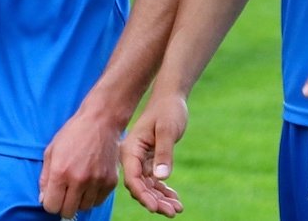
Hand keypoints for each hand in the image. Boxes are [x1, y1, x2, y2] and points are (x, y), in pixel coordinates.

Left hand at [38, 107, 119, 218]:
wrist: (102, 120)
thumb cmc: (74, 132)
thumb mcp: (52, 149)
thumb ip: (45, 177)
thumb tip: (43, 199)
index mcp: (60, 172)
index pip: (51, 207)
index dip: (50, 202)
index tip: (54, 194)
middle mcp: (78, 180)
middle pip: (68, 211)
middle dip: (64, 203)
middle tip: (67, 190)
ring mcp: (96, 181)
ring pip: (84, 208)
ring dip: (80, 200)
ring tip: (80, 183)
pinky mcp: (110, 181)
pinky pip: (98, 201)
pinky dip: (93, 196)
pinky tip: (91, 181)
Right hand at [120, 93, 187, 216]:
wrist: (171, 98)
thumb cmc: (168, 109)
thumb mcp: (167, 129)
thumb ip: (164, 152)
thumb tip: (162, 178)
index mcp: (130, 148)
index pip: (132, 178)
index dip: (142, 195)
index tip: (155, 208)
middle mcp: (132, 157)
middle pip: (140, 186)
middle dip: (155, 202)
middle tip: (173, 212)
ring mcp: (140, 160)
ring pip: (148, 187)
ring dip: (161, 199)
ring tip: (177, 209)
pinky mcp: (150, 161)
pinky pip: (155, 181)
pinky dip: (164, 191)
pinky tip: (176, 200)